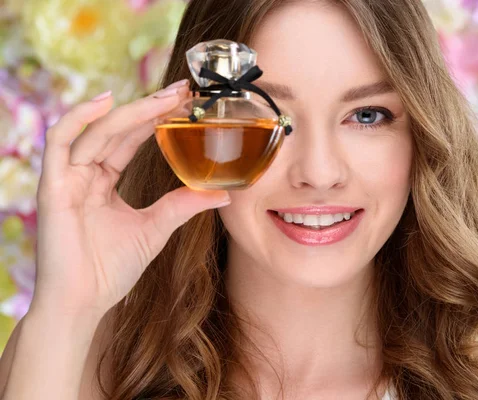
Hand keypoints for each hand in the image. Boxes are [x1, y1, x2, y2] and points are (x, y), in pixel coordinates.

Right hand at [31, 80, 230, 316]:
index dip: (155, 118)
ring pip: (97, 130)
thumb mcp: (156, 229)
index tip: (185, 102)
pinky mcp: (53, 186)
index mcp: (104, 181)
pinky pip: (60, 141)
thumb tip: (224, 192)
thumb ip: (183, 205)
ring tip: (165, 97)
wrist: (83, 303)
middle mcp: (84, 173)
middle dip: (150, 107)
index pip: (131, 139)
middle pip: (117, 129)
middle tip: (182, 90)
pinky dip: (80, 118)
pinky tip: (109, 102)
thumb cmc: (112, 269)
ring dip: (131, 111)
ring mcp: (67, 177)